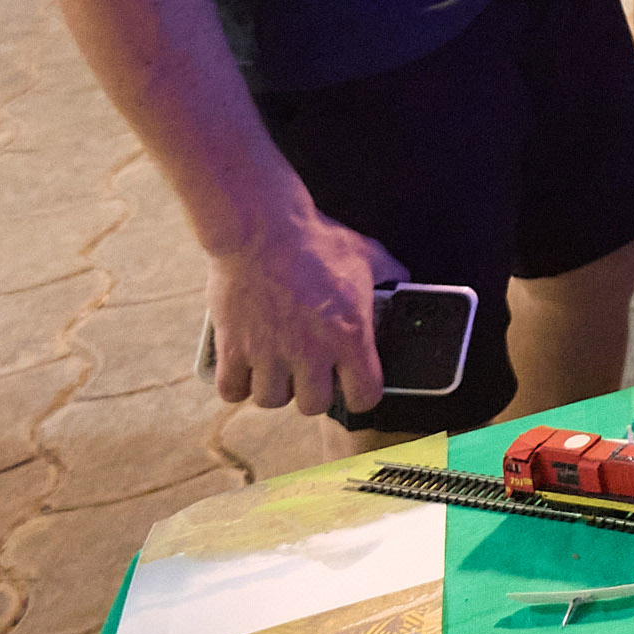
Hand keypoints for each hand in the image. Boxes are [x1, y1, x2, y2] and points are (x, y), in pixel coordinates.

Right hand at [204, 210, 405, 415]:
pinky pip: (232, 390)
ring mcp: (269, 353)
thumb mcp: (367, 255)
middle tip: (308, 371)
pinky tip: (244, 366)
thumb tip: (402, 281)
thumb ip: (389, 275)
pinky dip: (236, 383)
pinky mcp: (233, 348)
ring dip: (274, 387)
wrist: (262, 228)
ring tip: (275, 366)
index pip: (365, 396)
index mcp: (350, 336)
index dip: (360, 393)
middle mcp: (311, 353)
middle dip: (312, 391)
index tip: (353, 383)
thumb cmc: (315, 239)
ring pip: (271, 400)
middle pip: (313, 405)